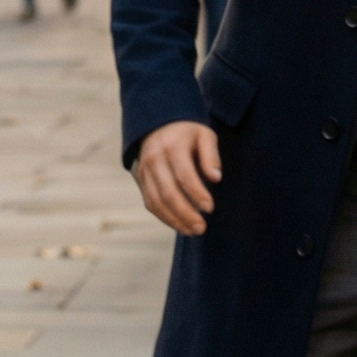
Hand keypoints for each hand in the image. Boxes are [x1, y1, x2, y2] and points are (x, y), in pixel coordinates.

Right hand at [134, 120, 221, 235]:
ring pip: (156, 201)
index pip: (184, 175)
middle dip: (185, 214)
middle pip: (168, 192)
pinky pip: (150, 203)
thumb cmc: (188, 134)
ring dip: (174, 220)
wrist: (158, 124)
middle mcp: (154, 159)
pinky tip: (180, 225)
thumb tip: (216, 178)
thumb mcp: (205, 135)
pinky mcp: (140, 179)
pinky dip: (164, 217)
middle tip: (201, 228)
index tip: (210, 208)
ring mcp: (144, 170)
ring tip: (192, 231)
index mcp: (172, 146)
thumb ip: (211, 155)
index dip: (197, 194)